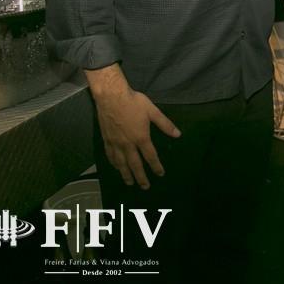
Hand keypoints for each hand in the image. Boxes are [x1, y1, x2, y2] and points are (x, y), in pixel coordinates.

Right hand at [86, 64, 180, 188]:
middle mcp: (128, 144)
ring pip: (121, 163)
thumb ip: (165, 124)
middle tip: (145, 187)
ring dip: (126, 174)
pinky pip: (110, 155)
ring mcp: (115, 143)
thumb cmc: (134, 102)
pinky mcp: (106, 140)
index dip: (156, 166)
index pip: (150, 156)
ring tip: (130, 183)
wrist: (111, 97)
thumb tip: (177, 134)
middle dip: (141, 177)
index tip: (160, 174)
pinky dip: (114, 164)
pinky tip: (116, 167)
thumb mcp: (153, 111)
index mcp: (141, 137)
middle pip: (135, 164)